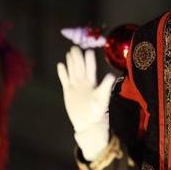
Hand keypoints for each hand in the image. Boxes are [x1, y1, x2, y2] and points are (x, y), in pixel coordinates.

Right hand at [57, 46, 114, 160]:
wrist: (88, 122)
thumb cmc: (97, 111)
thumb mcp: (103, 98)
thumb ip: (105, 86)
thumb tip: (110, 75)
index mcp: (93, 83)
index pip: (90, 69)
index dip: (89, 60)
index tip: (88, 51)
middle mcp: (84, 82)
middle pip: (80, 67)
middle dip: (78, 58)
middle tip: (75, 47)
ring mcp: (76, 86)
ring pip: (72, 71)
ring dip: (71, 62)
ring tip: (69, 52)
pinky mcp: (68, 91)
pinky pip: (65, 80)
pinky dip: (62, 73)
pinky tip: (60, 65)